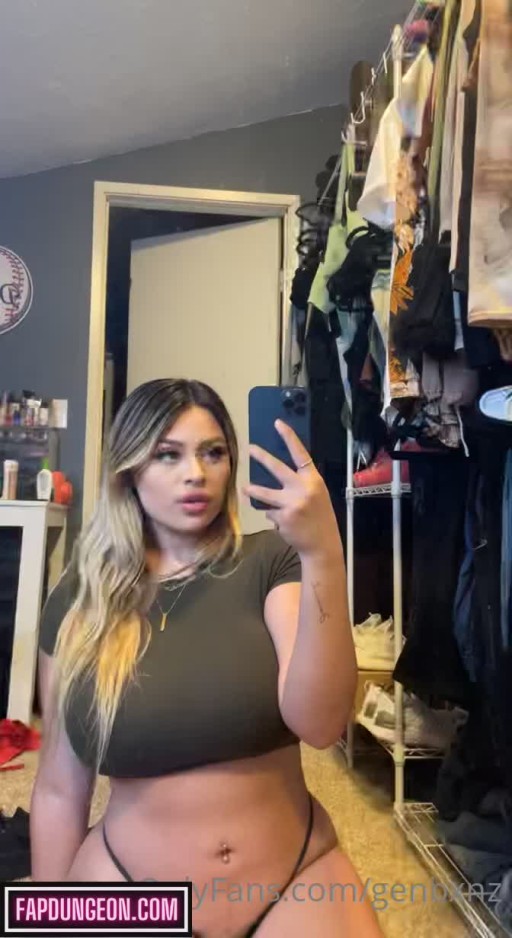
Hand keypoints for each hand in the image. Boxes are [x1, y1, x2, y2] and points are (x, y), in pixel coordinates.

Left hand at [243, 420, 339, 556]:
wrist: (322, 544)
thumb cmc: (319, 517)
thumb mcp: (317, 495)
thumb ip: (302, 483)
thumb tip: (277, 473)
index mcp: (314, 480)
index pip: (300, 454)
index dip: (289, 438)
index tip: (278, 424)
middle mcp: (303, 488)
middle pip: (277, 468)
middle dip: (262, 456)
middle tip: (250, 448)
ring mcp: (292, 503)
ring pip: (265, 493)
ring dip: (253, 491)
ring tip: (245, 488)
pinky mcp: (282, 517)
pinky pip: (269, 512)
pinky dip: (273, 516)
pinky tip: (283, 522)